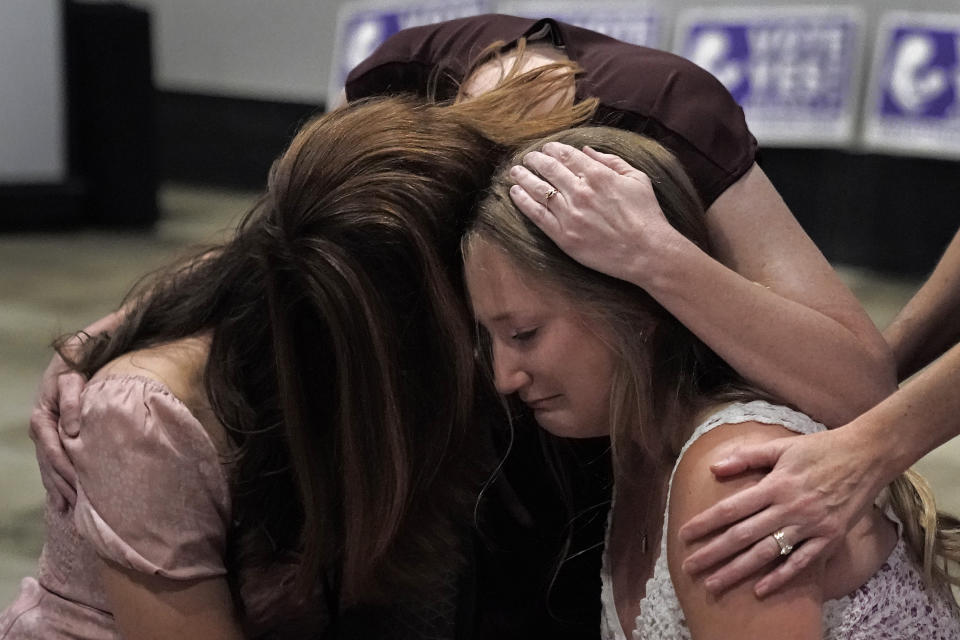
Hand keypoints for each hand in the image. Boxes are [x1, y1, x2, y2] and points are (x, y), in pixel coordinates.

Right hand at [29, 349, 85, 510]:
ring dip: (59, 488)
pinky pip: (52, 464)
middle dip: (62, 485)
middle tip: (77, 507)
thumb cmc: (74, 368)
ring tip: (70, 510)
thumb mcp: (72, 379)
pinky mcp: (52, 437)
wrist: (72, 359)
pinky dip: (57, 481)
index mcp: (42, 418)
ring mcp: (44, 436)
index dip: (65, 470)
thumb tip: (72, 431)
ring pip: (49, 468)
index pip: (53, 450)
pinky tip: (63, 500)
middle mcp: (40, 430)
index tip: (78, 486)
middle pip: (49, 464)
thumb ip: (71, 401)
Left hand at [507, 142, 679, 284]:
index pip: (566, 155)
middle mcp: (581, 192)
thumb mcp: (637, 178)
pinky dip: (523, 201)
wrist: (647, 252)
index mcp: (598, 175)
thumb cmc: (646, 215)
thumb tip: (585, 150)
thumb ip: (610, 161)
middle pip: (548, 169)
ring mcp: (570, 215)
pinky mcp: (564, 236)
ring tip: (515, 172)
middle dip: (534, 160)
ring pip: (538, 190)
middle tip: (526, 158)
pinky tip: (515, 193)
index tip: (544, 148)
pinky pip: (537, 215)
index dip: (551, 149)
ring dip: (523, 177)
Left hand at [677, 427, 886, 596]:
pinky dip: (781, 577)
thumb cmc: (820, 449)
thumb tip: (715, 468)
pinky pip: (802, 562)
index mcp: (775, 484)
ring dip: (738, 571)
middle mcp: (790, 507)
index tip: (684, 535)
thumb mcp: (781, 447)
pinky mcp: (830, 538)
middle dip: (713, 554)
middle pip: (743, 535)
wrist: (866, 457)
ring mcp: (811, 526)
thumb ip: (747, 457)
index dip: (706, 523)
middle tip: (689, 568)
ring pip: (767, 553)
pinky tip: (759, 589)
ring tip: (714, 584)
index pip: (732, 508)